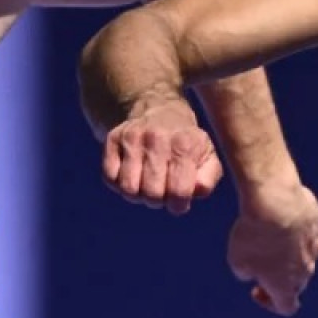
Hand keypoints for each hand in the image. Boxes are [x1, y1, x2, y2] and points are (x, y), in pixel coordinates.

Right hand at [101, 99, 221, 214]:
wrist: (161, 112)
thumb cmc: (187, 144)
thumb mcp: (208, 158)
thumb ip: (207, 179)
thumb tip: (194, 191)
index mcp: (185, 144)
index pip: (178, 191)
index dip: (178, 205)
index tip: (178, 201)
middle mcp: (157, 138)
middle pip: (152, 194)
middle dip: (158, 201)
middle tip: (162, 192)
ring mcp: (132, 137)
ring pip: (128, 188)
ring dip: (137, 195)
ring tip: (146, 185)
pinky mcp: (113, 138)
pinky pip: (110, 178)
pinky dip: (119, 184)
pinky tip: (132, 175)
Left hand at [227, 183, 317, 315]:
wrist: (274, 202)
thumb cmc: (253, 235)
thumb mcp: (237, 260)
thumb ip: (247, 272)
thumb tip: (254, 270)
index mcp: (286, 287)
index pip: (286, 307)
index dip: (270, 302)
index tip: (256, 289)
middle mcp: (306, 270)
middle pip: (297, 281)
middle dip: (282, 275)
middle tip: (261, 259)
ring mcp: (317, 247)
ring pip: (308, 255)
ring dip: (295, 250)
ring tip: (275, 233)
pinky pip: (314, 230)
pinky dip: (303, 227)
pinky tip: (289, 216)